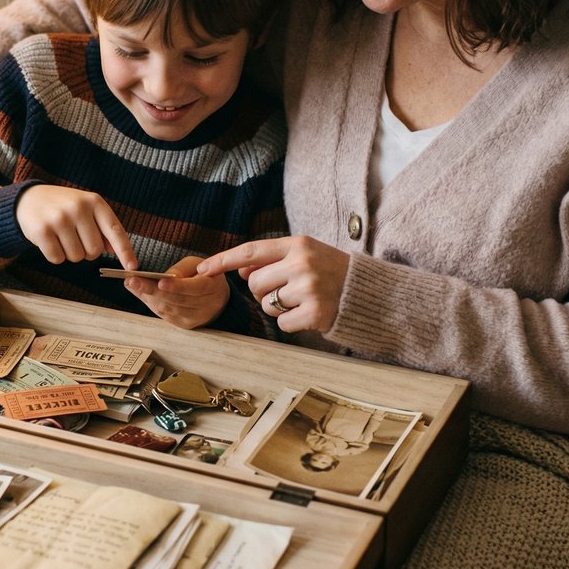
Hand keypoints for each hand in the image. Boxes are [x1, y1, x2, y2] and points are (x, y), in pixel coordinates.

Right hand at [15, 186, 135, 266]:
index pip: (115, 231)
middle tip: (75, 238)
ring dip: (70, 253)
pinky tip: (49, 240)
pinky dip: (55, 256)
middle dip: (86, 252)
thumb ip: (103, 227)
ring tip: (61, 237)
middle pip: (94, 251)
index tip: (132, 268)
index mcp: (94, 202)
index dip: (125, 251)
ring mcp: (59, 219)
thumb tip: (116, 251)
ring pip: (76, 257)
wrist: (29, 199)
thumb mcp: (86, 208)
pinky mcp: (42, 231)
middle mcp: (78, 208)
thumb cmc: (63, 207)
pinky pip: (57, 259)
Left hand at [124, 256, 229, 329]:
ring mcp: (194, 319)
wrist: (217, 298)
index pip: (194, 288)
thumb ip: (182, 269)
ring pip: (168, 309)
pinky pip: (164, 315)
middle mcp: (205, 307)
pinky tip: (140, 293)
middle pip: (176, 300)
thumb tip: (163, 277)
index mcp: (213, 288)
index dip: (177, 286)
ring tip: (131, 284)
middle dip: (152, 290)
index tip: (160, 281)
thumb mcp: (199, 265)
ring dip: (147, 297)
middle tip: (132, 281)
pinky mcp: (184, 325)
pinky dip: (150, 303)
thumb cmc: (205, 276)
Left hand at [197, 236, 348, 332]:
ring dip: (278, 308)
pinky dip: (292, 323)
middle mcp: (302, 263)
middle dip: (264, 290)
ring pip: (266, 305)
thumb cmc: (329, 271)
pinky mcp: (315, 313)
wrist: (366, 292)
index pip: (251, 251)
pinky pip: (282, 324)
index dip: (223, 260)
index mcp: (298, 244)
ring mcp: (308, 288)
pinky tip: (309, 313)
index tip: (201, 269)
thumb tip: (239, 269)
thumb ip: (271, 259)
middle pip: (255, 283)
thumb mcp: (304, 255)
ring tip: (303, 300)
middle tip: (289, 289)